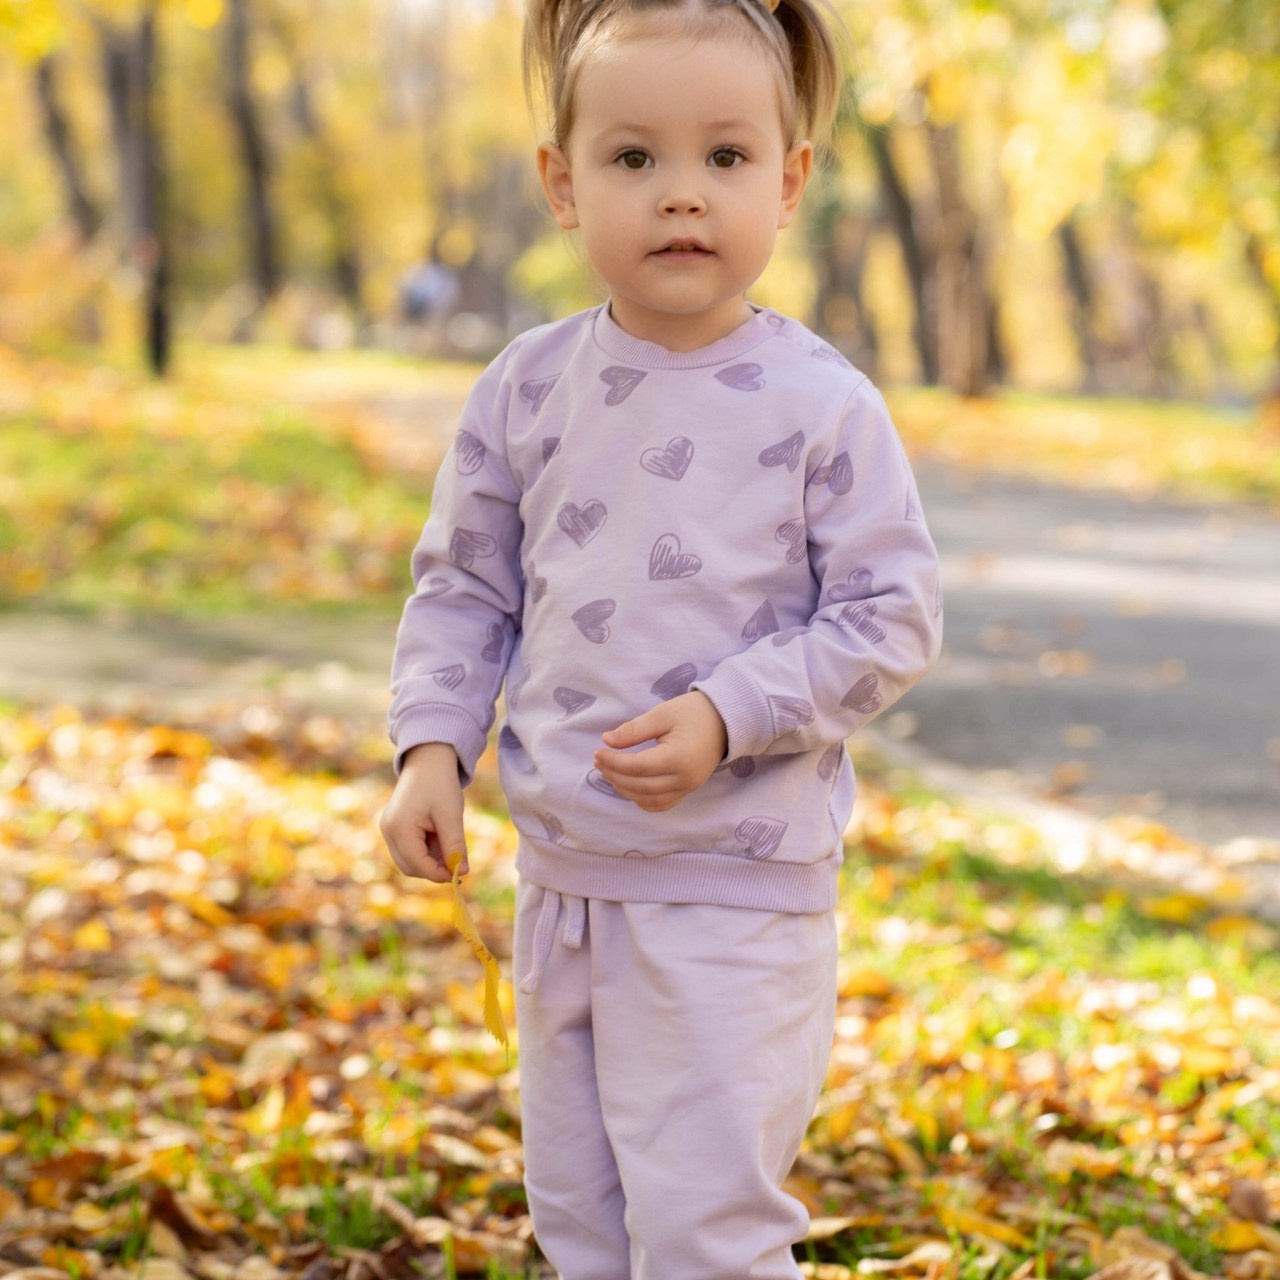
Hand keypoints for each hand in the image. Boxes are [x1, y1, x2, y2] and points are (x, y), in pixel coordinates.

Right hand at [379, 743, 467, 882]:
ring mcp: (389, 829)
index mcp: (399, 828)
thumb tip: (462, 872)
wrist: (428, 759)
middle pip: (410, 867)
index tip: (460, 874)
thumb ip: (455, 845)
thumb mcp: (451, 815)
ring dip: (431, 859)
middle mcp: (388, 831)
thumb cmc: (440, 783)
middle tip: (458, 862)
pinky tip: (440, 835)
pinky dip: (426, 850)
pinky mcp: (394, 827)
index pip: (417, 864)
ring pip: (409, 860)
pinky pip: (409, 849)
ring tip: (448, 840)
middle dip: (434, 869)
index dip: (438, 873)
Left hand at [593, 691, 727, 812]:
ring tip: (610, 773)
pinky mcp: (689, 790)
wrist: (725, 720)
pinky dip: (642, 800)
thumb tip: (607, 741)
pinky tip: (629, 787)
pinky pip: (662, 804)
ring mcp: (688, 788)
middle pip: (640, 786)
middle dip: (615, 776)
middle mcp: (684, 779)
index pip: (637, 767)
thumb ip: (634, 730)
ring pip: (649, 800)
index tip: (598, 752)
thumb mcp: (662, 714)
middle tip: (599, 762)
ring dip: (626, 790)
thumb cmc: (693, 713)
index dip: (614, 762)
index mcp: (678, 758)